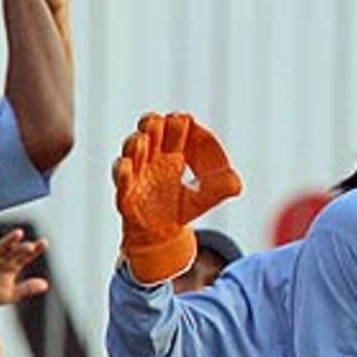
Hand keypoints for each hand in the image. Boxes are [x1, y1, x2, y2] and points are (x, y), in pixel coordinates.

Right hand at [0, 227, 49, 305]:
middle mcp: (2, 259)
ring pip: (1, 247)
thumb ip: (27, 289)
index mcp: (12, 266)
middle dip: (22, 248)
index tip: (44, 243)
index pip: (26, 256)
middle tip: (30, 246)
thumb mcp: (11, 294)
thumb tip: (45, 285)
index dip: (35, 249)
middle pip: (15, 250)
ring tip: (19, 234)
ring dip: (9, 241)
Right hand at [114, 112, 242, 282]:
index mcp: (173, 151)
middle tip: (158, 122)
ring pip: (131, 152)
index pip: (174, 129)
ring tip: (142, 140)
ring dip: (136, 144)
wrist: (162, 236)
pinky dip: (122, 173)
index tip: (185, 120)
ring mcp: (137, 175)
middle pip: (149, 133)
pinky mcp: (126, 196)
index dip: (178, 123)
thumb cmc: (182, 206)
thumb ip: (221, 188)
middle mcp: (152, 158)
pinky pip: (121, 182)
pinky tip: (127, 165)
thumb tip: (235, 184)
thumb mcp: (206, 197)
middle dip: (151, 124)